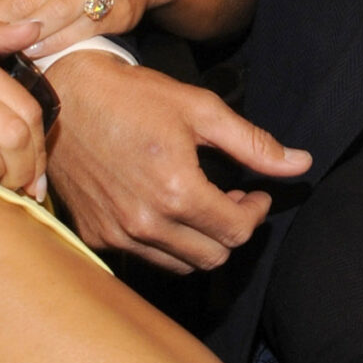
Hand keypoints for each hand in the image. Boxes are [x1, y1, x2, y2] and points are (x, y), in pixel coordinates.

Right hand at [46, 52, 309, 272]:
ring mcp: (117, 234)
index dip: (255, 213)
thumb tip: (300, 164)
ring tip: (199, 204)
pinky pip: (145, 258)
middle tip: (230, 198)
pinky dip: (164, 242)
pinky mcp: (95, 236)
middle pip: (213, 257)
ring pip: (181, 265)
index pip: (237, 231)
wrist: (62, 97)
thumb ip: (253, 144)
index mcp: (177, 191)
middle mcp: (146, 223)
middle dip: (231, 230)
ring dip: (200, 241)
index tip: (255, 192)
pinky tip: (164, 208)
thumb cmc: (131, 97)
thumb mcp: (199, 109)